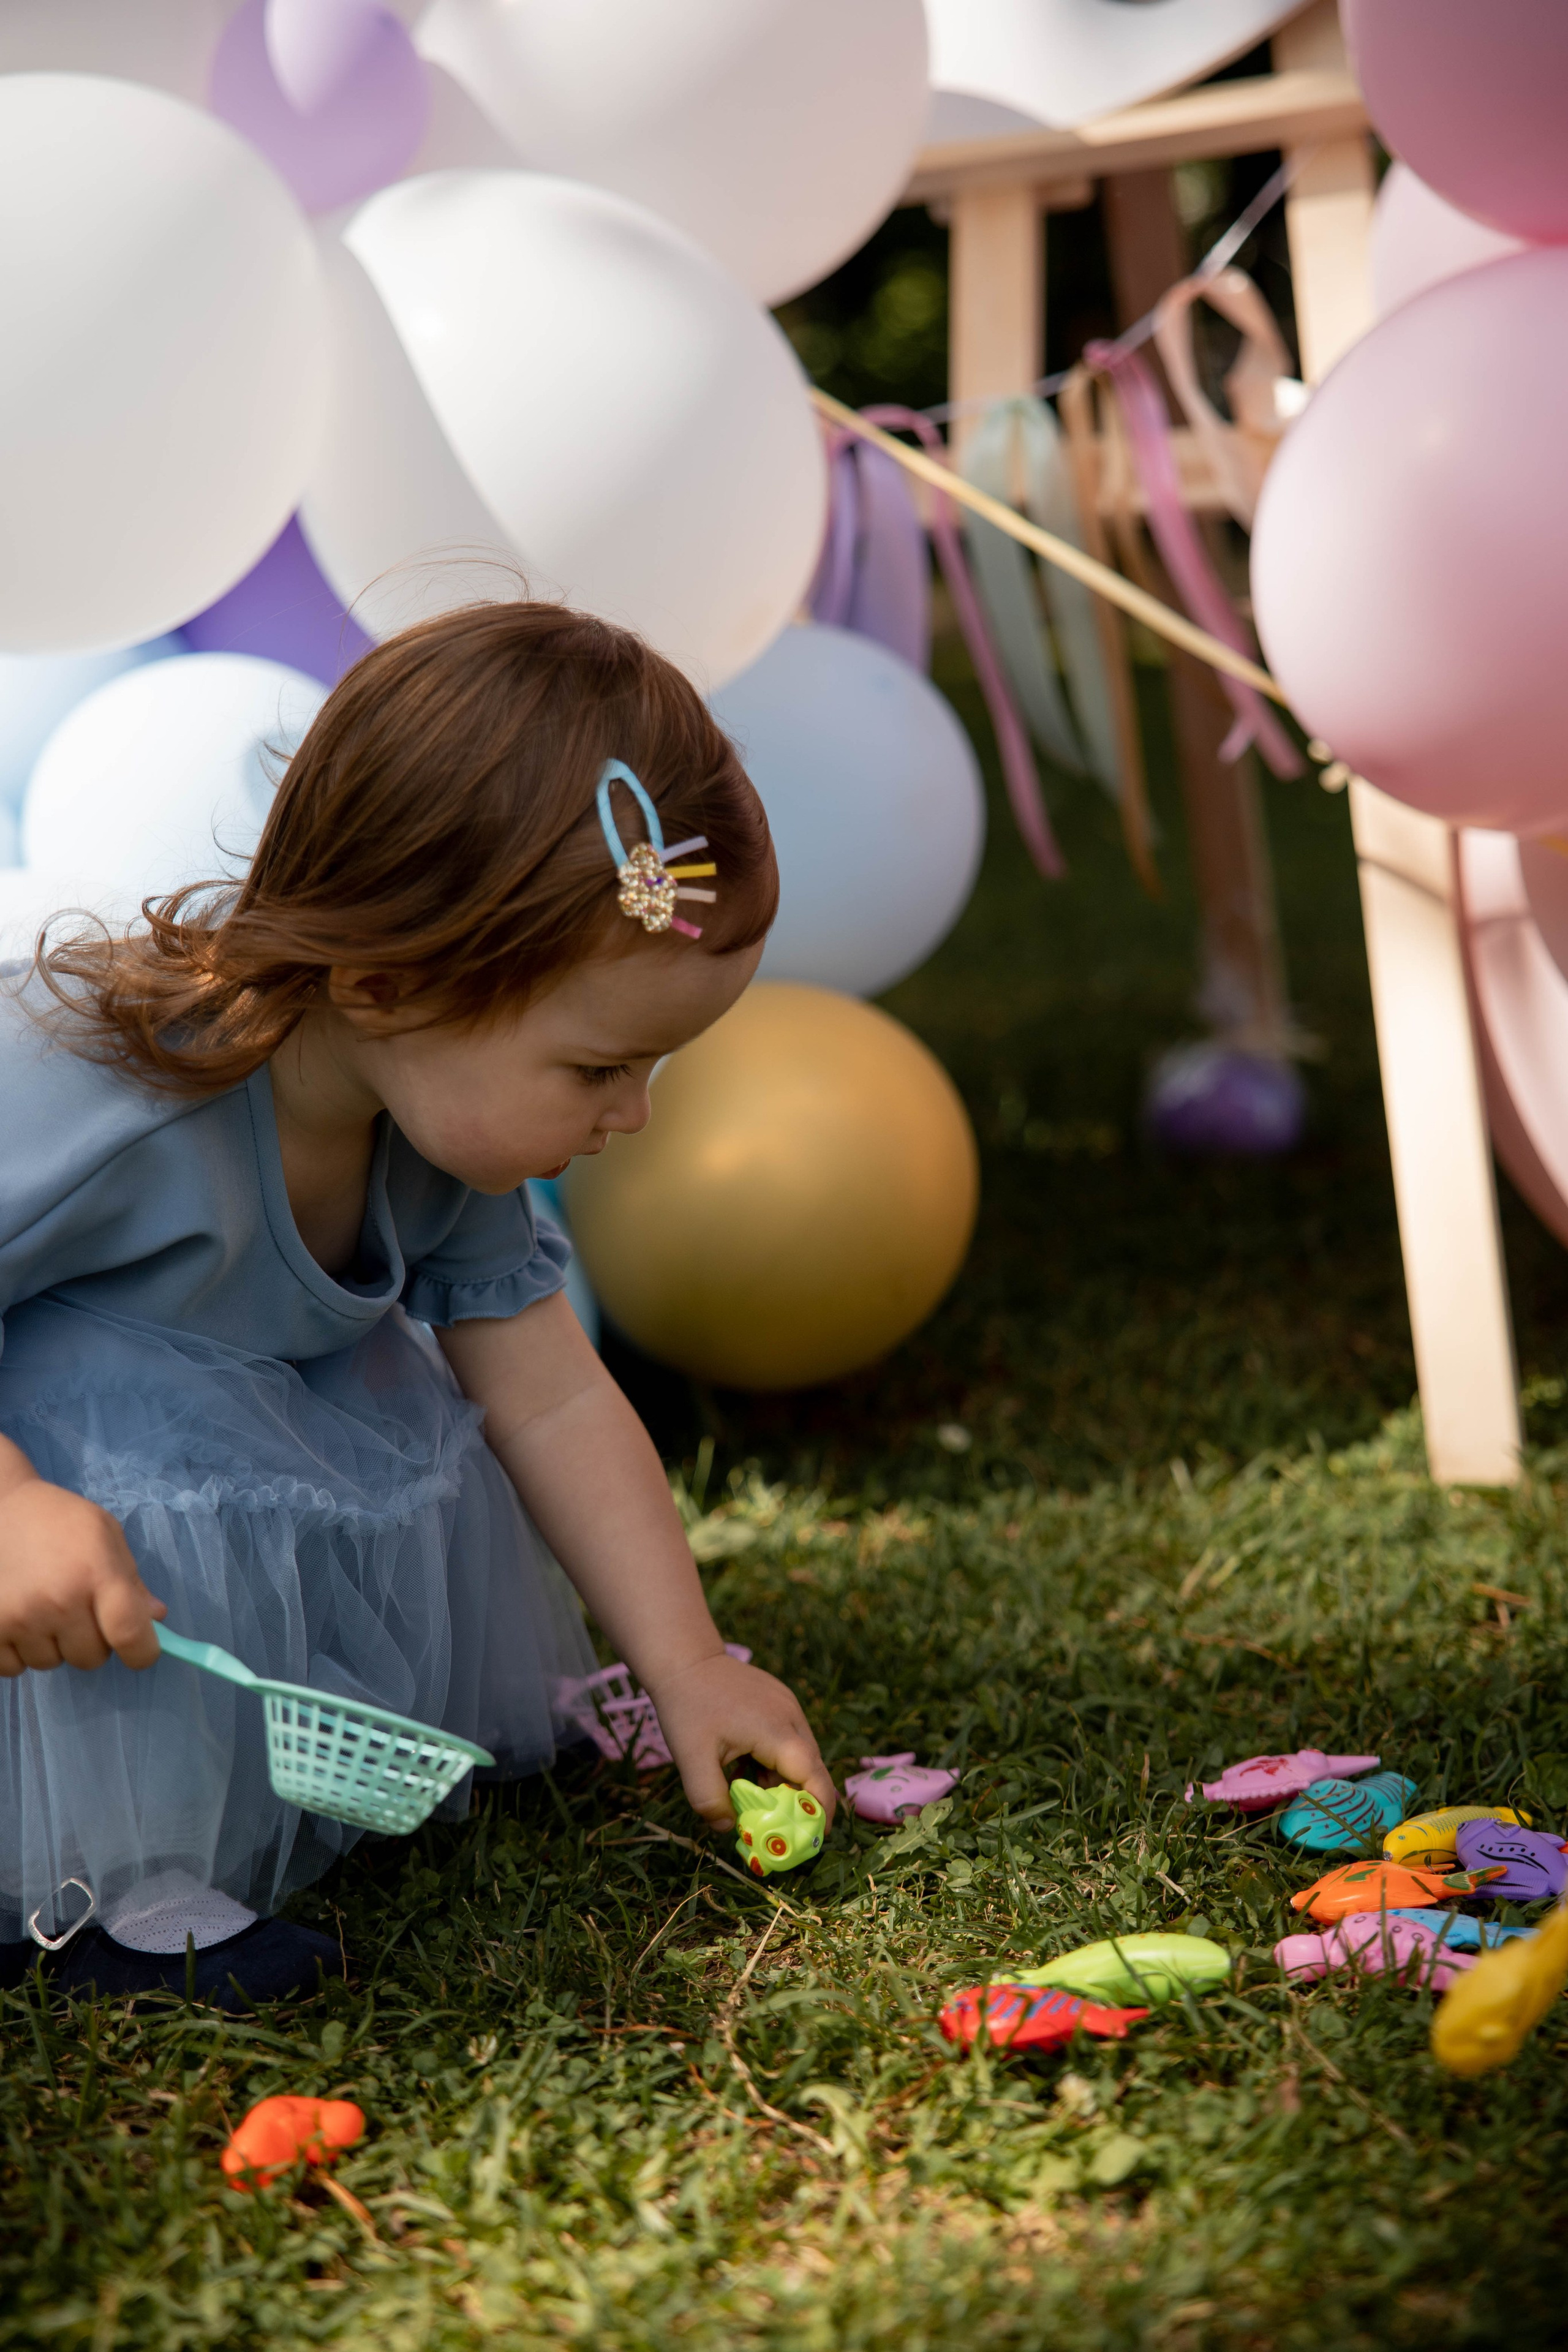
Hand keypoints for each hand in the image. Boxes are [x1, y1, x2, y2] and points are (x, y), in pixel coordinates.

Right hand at [0, 1469, 164, 1675]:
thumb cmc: (57, 1520)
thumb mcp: (104, 1534)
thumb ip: (131, 1579)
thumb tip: (155, 1618)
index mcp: (96, 1573)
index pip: (129, 1634)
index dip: (142, 1653)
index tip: (140, 1651)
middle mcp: (59, 1601)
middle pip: (91, 1658)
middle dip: (92, 1641)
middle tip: (78, 1610)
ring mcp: (20, 1619)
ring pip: (52, 1663)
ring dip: (53, 1645)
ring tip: (44, 1607)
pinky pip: (14, 1667)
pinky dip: (19, 1651)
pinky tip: (19, 1618)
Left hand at [645, 1652, 836, 1832]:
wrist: (684, 1658)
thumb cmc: (687, 1707)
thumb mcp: (690, 1760)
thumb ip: (709, 1800)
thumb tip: (729, 1829)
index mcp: (778, 1731)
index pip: (815, 1779)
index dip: (819, 1813)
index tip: (812, 1840)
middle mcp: (792, 1717)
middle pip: (811, 1770)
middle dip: (799, 1803)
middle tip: (777, 1830)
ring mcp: (788, 1706)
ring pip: (800, 1756)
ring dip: (783, 1782)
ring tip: (751, 1796)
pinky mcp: (780, 1701)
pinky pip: (789, 1740)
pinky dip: (775, 1762)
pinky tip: (746, 1769)